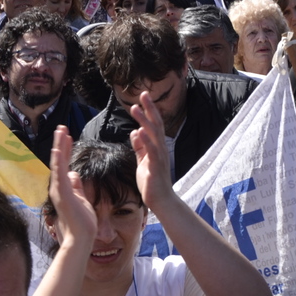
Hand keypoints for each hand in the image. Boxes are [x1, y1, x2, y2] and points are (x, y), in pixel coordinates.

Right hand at [47, 126, 96, 251]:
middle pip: (59, 161)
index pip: (64, 164)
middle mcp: (58, 187)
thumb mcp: (81, 199)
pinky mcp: (62, 194)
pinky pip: (59, 173)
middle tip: (61, 127)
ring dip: (59, 146)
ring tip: (61, 130)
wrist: (81, 239)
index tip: (67, 136)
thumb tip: (74, 174)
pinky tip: (58, 147)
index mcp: (64, 188)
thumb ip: (76, 186)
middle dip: (60, 143)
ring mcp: (58, 190)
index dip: (65, 149)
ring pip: (57, 163)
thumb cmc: (82, 222)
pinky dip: (58, 160)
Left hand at [129, 91, 176, 211]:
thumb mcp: (143, 161)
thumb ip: (140, 147)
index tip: (143, 97)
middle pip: (156, 124)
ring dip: (144, 120)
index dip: (148, 111)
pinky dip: (146, 140)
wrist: (160, 200)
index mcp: (156, 147)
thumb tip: (135, 132)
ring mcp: (159, 156)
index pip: (153, 125)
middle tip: (143, 94)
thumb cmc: (152, 182)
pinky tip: (139, 131)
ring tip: (135, 108)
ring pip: (153, 134)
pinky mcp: (156, 166)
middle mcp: (160, 148)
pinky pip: (151, 150)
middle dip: (149, 109)